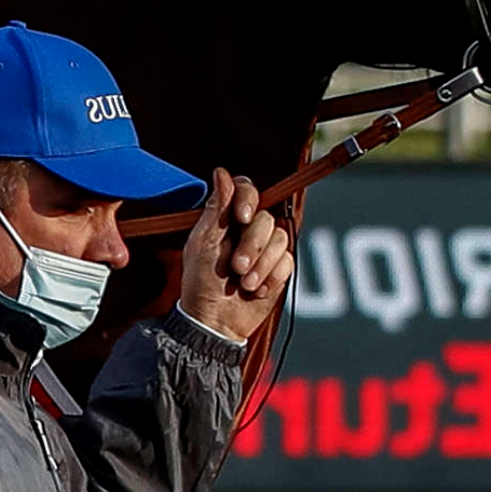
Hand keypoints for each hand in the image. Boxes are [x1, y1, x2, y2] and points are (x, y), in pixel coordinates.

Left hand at [170, 168, 295, 342]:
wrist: (215, 319)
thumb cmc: (201, 281)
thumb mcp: (204, 244)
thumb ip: (216, 208)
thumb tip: (222, 172)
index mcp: (226, 218)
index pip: (247, 190)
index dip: (249, 199)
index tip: (242, 218)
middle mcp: (249, 229)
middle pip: (266, 219)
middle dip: (252, 245)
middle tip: (236, 267)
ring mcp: (266, 248)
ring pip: (280, 239)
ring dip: (261, 265)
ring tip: (244, 283)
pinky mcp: (279, 267)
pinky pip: (288, 261)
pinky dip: (271, 277)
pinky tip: (256, 290)